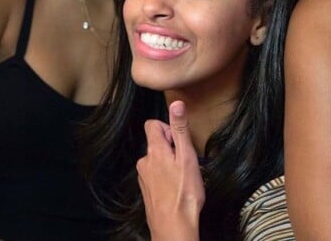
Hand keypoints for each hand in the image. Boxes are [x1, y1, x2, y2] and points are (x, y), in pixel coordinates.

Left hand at [136, 101, 204, 240]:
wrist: (174, 229)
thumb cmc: (184, 193)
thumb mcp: (187, 156)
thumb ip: (180, 129)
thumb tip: (176, 103)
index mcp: (154, 150)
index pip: (152, 124)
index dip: (167, 128)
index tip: (180, 141)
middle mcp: (144, 162)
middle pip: (156, 143)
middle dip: (172, 147)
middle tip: (186, 161)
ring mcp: (144, 178)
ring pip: (156, 160)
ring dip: (169, 163)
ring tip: (183, 177)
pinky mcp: (147, 192)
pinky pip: (155, 176)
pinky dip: (165, 178)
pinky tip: (177, 189)